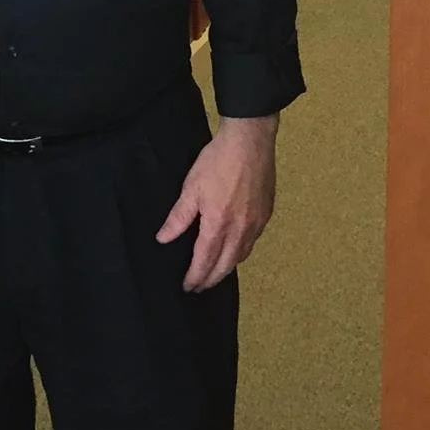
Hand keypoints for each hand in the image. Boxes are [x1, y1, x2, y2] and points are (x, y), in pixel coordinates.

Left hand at [156, 114, 277, 291]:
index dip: (195, 276)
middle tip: (199, 287)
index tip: (187, 287)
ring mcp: (256, 223)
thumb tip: (163, 239)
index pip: (205, 261)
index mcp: (218, 224)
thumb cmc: (218, 161)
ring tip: (215, 273)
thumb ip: (179, 217)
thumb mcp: (191, 188)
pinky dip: (241, 252)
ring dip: (227, 268)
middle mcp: (240, 230)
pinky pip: (252, 242)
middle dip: (211, 279)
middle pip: (225, 265)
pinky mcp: (266, 214)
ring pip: (241, 256)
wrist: (250, 141)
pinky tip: (235, 250)